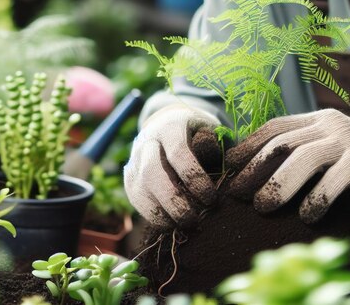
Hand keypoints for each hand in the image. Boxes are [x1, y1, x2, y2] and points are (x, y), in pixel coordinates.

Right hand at [124, 105, 219, 228]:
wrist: (169, 123)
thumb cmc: (198, 133)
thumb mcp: (211, 132)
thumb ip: (215, 151)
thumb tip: (220, 175)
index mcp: (171, 125)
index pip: (178, 151)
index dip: (194, 177)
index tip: (211, 198)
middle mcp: (147, 139)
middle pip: (151, 171)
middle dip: (173, 199)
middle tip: (193, 219)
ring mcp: (135, 157)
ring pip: (139, 187)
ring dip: (161, 212)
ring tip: (183, 225)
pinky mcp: (129, 175)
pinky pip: (136, 198)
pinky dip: (152, 214)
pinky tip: (170, 223)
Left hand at [226, 109, 349, 222]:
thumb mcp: (323, 145)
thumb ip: (297, 149)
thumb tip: (251, 170)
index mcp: (313, 119)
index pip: (274, 128)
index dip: (249, 145)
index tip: (229, 165)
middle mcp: (328, 125)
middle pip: (283, 143)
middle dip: (256, 168)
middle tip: (238, 192)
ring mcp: (348, 141)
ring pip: (305, 159)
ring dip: (280, 185)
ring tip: (262, 207)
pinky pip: (335, 182)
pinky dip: (316, 200)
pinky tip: (306, 216)